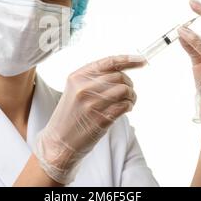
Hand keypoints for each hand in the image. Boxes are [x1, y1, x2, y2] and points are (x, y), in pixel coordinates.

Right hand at [34, 54, 145, 183]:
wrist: (59, 141)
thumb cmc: (70, 115)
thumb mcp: (75, 90)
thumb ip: (94, 78)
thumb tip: (123, 70)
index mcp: (77, 76)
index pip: (108, 62)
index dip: (128, 59)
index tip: (142, 60)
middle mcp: (83, 88)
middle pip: (119, 76)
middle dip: (129, 83)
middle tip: (128, 91)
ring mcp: (92, 104)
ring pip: (124, 90)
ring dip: (131, 95)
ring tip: (128, 101)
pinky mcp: (101, 119)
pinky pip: (125, 106)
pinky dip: (129, 106)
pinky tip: (125, 109)